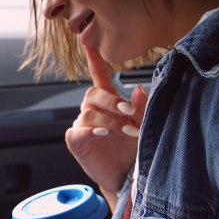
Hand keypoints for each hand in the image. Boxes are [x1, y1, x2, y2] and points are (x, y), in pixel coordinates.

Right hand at [65, 45, 147, 192]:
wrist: (128, 177)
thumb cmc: (134, 149)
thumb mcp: (142, 125)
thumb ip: (141, 108)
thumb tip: (139, 90)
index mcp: (108, 102)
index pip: (98, 75)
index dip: (94, 58)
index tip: (88, 41)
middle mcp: (93, 110)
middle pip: (92, 93)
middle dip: (111, 100)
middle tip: (128, 111)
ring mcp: (83, 125)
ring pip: (89, 112)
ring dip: (109, 120)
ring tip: (126, 131)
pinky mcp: (76, 141)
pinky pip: (78, 130)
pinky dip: (91, 130)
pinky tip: (104, 134)